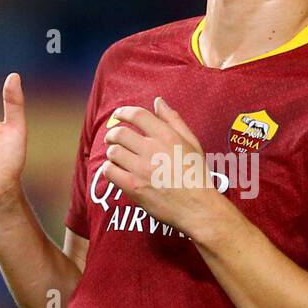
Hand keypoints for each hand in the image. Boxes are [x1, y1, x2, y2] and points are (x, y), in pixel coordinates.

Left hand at [101, 97, 224, 236]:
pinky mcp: (134, 187)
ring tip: (117, 157)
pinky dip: (109, 169)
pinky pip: (110, 172)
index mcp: (167, 136)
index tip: (118, 115)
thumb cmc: (196, 174)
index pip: (138, 115)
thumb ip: (173, 120)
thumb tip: (158, 101)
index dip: (124, 113)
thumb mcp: (191, 142)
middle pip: (119, 133)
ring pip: (113, 152)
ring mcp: (142, 169)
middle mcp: (153, 150)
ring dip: (112, 153)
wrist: (197, 207)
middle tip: (112, 138)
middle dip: (112, 134)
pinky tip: (115, 171)